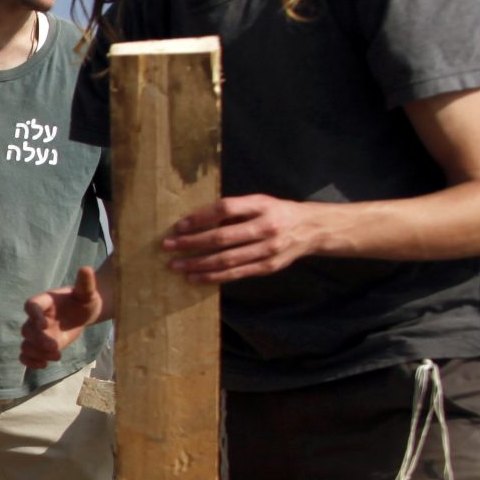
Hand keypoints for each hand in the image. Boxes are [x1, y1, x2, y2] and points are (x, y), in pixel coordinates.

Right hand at [21, 267, 105, 368]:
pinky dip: (30, 361)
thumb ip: (85, 283)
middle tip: (55, 347)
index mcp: (44, 302)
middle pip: (28, 329)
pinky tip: (43, 365)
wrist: (83, 312)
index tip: (44, 324)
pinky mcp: (40, 345)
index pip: (31, 305)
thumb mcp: (87, 292)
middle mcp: (37, 317)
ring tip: (56, 356)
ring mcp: (37, 333)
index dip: (34, 315)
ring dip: (36, 353)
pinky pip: (26, 354)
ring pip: (26, 344)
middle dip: (39, 340)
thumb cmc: (84, 299)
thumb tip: (86, 268)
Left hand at [163, 195, 322, 281]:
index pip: (226, 210)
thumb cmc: (275, 212)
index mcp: (262, 206)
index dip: (200, 217)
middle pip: (223, 237)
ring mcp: (268, 250)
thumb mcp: (258, 202)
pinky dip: (213, 276)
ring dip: (198, 263)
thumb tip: (195, 220)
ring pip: (227, 259)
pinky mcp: (268, 267)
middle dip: (192, 243)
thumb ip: (233, 210)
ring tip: (176, 265)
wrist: (311, 229)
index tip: (179, 225)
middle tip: (168, 246)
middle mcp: (266, 227)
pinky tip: (195, 277)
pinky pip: (236, 274)